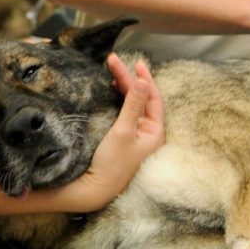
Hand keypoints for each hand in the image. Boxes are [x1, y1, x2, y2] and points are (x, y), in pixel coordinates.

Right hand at [61, 53, 163, 211]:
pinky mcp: (122, 138)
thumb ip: (132, 105)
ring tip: (112, 70)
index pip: (154, 98)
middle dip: (128, 79)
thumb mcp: (123, 131)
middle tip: (114, 60)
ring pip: (132, 103)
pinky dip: (118, 98)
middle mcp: (147, 133)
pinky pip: (124, 112)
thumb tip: (142, 82)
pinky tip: (111, 89)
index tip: (136, 63)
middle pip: (141, 98)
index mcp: (155, 132)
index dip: (145, 79)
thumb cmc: (112, 164)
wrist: (94, 188)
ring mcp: (135, 135)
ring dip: (123, 87)